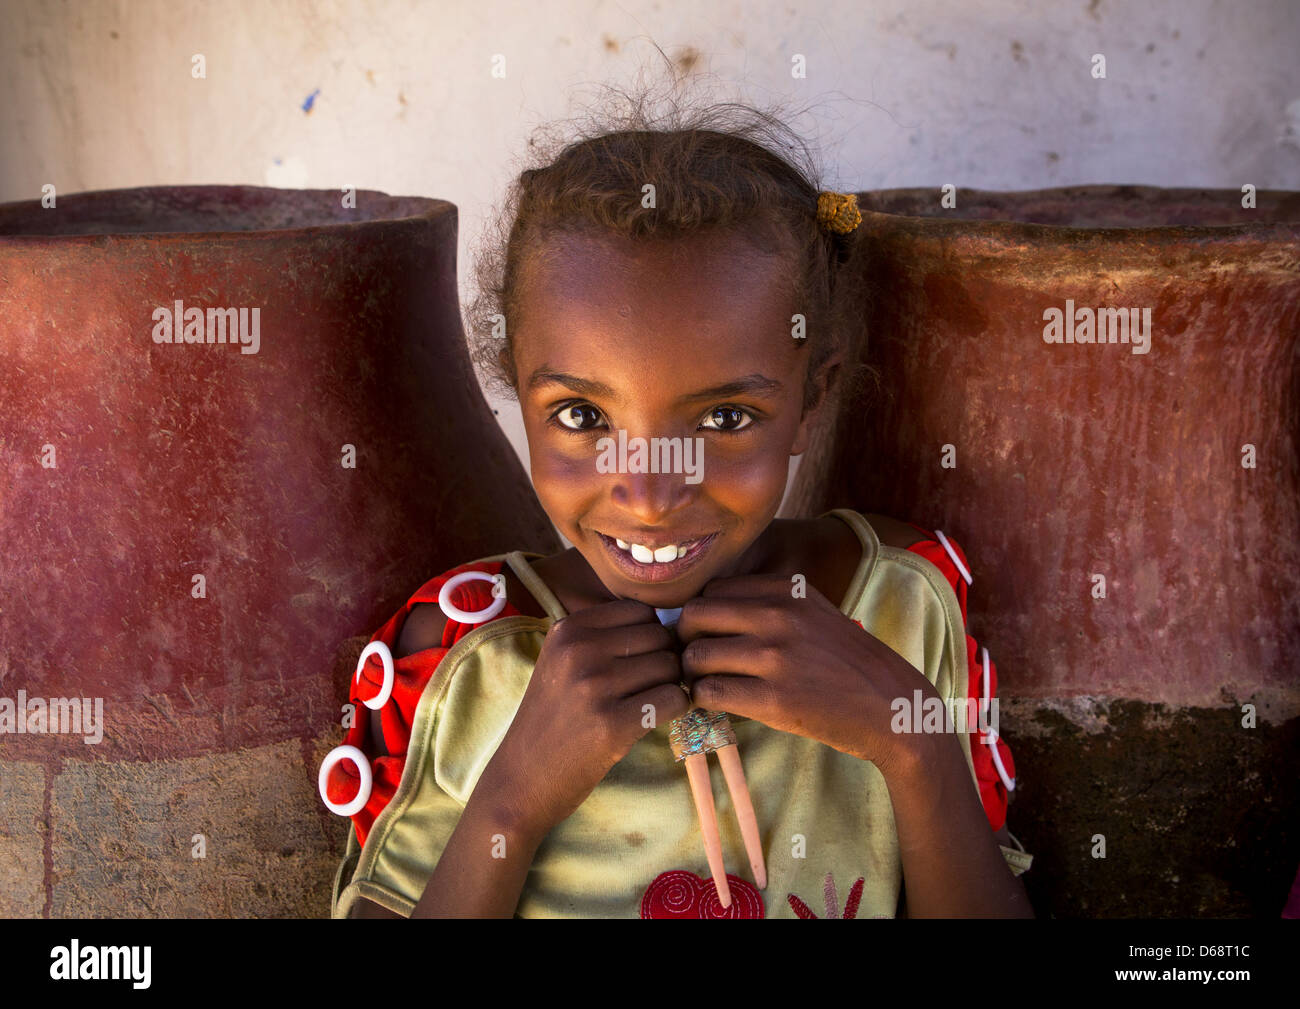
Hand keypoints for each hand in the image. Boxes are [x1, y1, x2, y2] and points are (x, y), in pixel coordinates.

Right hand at [484, 599, 691, 833]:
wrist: (522, 778)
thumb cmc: (553, 719)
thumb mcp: (561, 662)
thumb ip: (603, 638)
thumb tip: (671, 625)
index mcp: (567, 630)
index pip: (641, 610)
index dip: (652, 635)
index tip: (642, 660)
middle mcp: (579, 651)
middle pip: (660, 636)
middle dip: (665, 660)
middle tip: (649, 686)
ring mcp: (594, 687)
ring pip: (670, 666)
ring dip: (670, 685)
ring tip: (648, 704)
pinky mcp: (612, 725)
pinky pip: (673, 699)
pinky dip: (675, 709)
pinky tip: (653, 720)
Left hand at [675, 574, 938, 772]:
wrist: (891, 705)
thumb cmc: (846, 661)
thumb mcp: (813, 611)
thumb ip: (767, 602)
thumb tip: (706, 607)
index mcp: (786, 590)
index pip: (710, 590)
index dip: (700, 615)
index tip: (706, 636)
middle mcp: (779, 616)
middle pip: (693, 616)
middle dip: (686, 640)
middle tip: (696, 661)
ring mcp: (776, 657)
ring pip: (695, 656)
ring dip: (692, 674)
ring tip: (706, 685)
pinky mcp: (774, 700)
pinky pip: (710, 692)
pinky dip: (704, 700)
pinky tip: (718, 704)